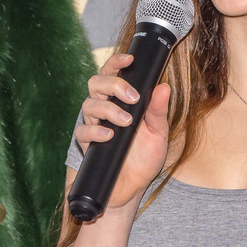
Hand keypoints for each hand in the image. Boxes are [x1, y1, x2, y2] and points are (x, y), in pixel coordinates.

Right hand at [74, 53, 170, 212]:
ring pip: (90, 104)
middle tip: (131, 97)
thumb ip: (158, 111)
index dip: (117, 62)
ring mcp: (95, 125)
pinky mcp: (87, 144)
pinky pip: (83, 130)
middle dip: (114, 85)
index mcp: (122, 101)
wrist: (132, 187)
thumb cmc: (145, 157)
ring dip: (109, 110)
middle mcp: (106, 108)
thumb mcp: (158, 133)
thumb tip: (164, 87)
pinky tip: (109, 136)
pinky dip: (95, 130)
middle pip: (96, 83)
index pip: (113, 74)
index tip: (129, 59)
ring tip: (125, 121)